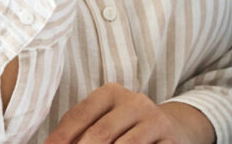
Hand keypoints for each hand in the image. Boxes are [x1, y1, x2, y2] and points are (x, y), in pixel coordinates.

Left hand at [43, 83, 212, 143]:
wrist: (169, 131)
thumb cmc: (124, 129)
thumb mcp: (102, 121)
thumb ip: (77, 131)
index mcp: (111, 93)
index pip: (80, 114)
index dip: (61, 136)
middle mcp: (135, 102)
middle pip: (101, 132)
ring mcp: (154, 120)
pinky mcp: (169, 139)